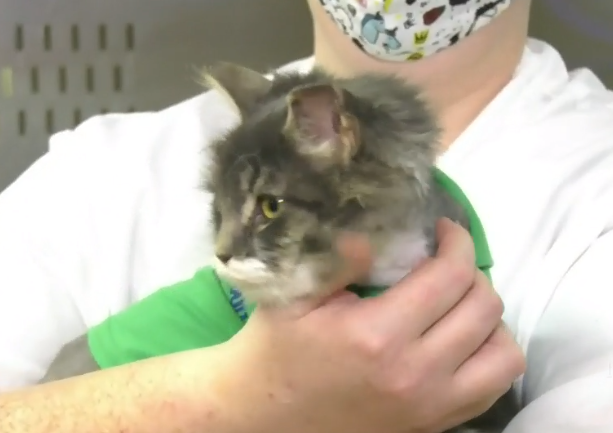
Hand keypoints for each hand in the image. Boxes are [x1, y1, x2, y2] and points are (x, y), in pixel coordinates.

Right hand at [217, 218, 524, 432]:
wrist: (266, 416)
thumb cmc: (275, 350)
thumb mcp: (290, 297)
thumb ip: (336, 259)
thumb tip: (375, 229)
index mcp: (377, 335)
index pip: (450, 277)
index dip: (457, 242)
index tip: (443, 230)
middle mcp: (415, 373)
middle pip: (484, 308)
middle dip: (472, 271)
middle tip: (445, 260)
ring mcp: (431, 406)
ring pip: (503, 351)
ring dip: (489, 317)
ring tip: (458, 301)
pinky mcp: (435, 424)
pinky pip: (494, 386)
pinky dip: (490, 355)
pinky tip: (462, 339)